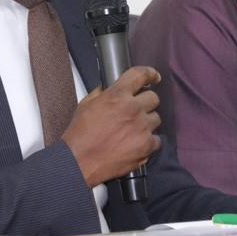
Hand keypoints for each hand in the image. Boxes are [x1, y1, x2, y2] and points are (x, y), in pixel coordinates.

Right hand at [61, 66, 161, 187]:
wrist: (79, 161)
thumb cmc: (80, 135)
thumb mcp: (86, 104)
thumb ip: (102, 93)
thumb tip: (110, 88)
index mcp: (118, 95)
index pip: (141, 75)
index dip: (150, 74)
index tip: (154, 77)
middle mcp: (133, 109)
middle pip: (153, 98)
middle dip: (145, 103)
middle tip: (136, 111)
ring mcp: (141, 127)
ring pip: (156, 119)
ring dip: (147, 123)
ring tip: (132, 130)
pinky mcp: (146, 146)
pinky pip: (156, 139)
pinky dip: (148, 141)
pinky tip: (135, 143)